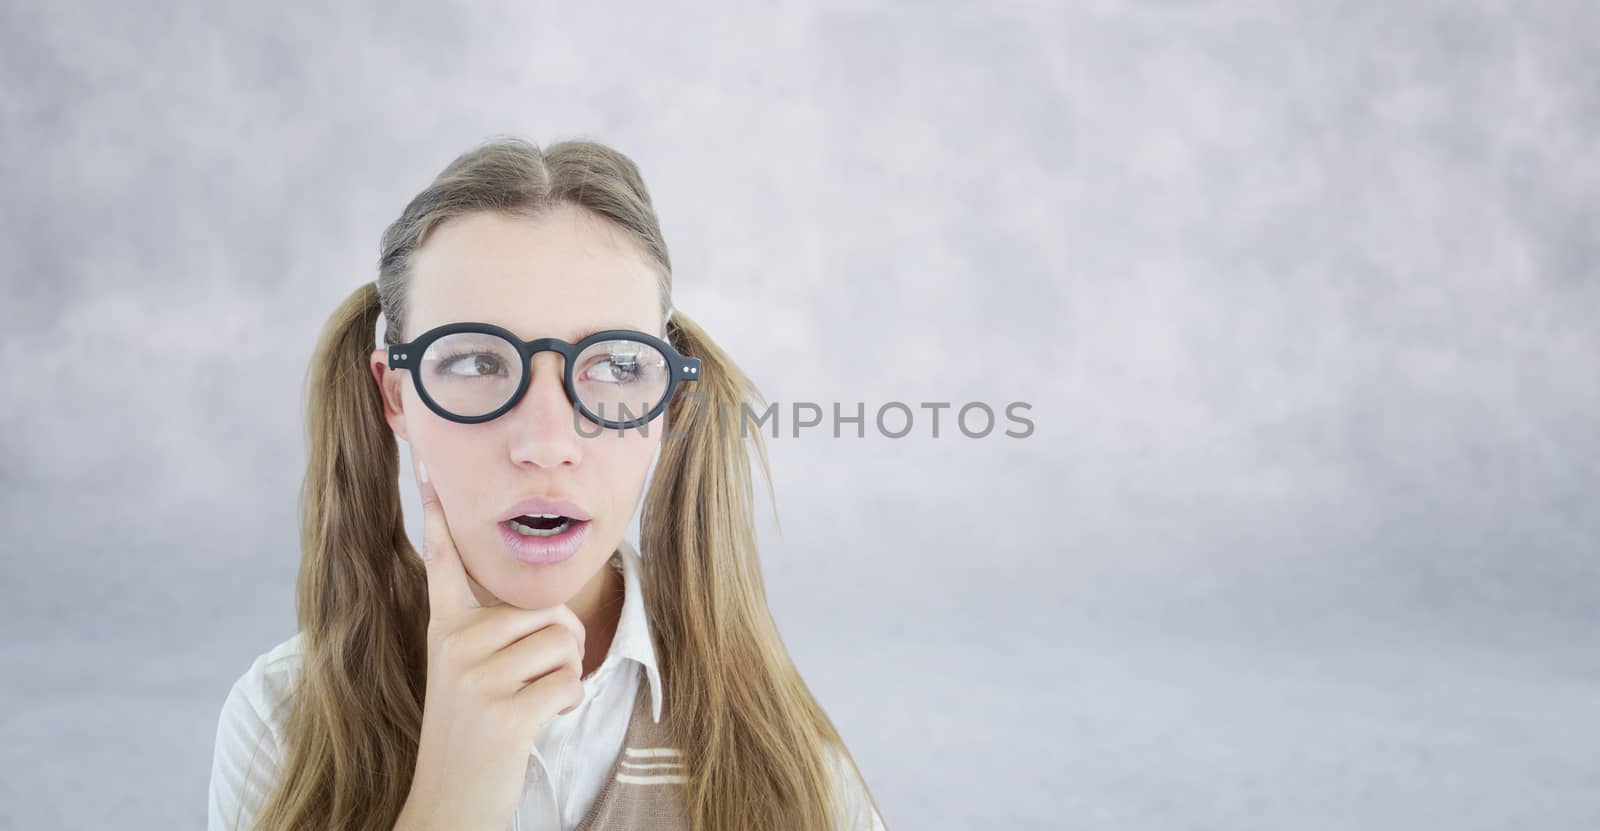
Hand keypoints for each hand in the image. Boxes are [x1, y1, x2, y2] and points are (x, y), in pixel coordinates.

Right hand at [394, 459, 587, 830]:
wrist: (448, 803)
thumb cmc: (471, 734)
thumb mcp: (464, 675)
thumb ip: (490, 635)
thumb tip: (548, 612)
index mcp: (445, 630)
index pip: (443, 563)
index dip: (439, 517)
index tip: (428, 471)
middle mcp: (455, 645)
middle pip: (550, 611)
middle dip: (563, 646)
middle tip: (533, 682)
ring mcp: (476, 679)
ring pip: (566, 643)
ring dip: (567, 676)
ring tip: (533, 701)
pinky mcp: (504, 713)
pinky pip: (570, 682)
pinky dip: (568, 704)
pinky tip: (538, 722)